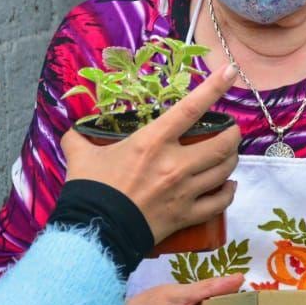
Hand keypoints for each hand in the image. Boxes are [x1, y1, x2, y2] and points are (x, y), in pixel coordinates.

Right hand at [61, 64, 241, 244]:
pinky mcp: (187, 215)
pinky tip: (229, 186)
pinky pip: (220, 202)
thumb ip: (79, 138)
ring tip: (228, 154)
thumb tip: (73, 131)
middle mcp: (175, 164)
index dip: (213, 87)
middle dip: (232, 133)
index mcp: (152, 142)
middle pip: (221, 143)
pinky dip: (229, 192)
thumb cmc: (90, 190)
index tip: (229, 72)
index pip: (190, 108)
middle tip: (230, 130)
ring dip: (231, 159)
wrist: (95, 232)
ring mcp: (184, 191)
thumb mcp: (80, 156)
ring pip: (225, 170)